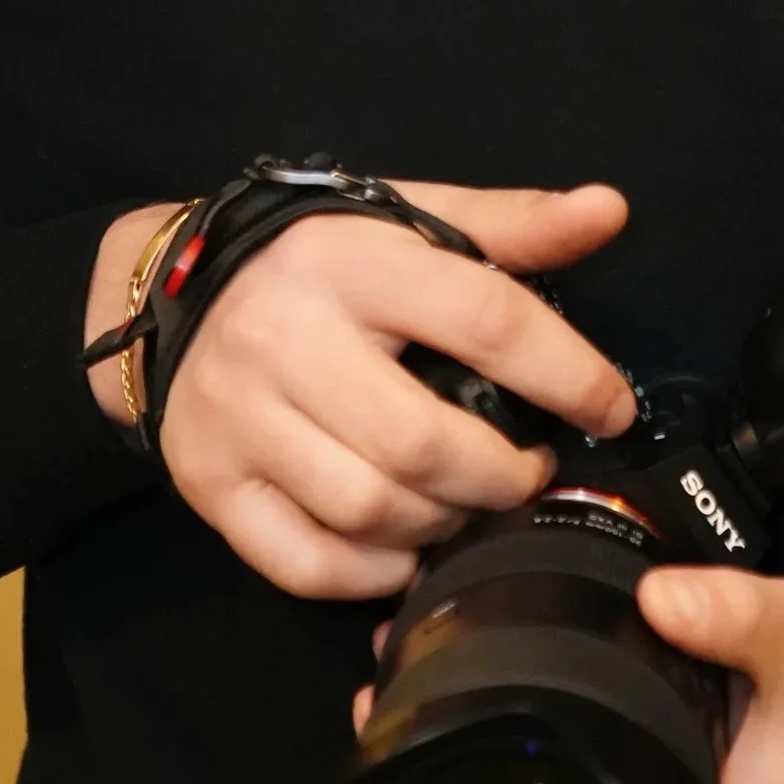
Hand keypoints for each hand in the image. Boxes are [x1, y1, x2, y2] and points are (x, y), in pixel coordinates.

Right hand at [84, 181, 634, 599]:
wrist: (172, 290)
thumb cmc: (319, 261)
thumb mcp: (409, 218)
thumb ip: (512, 224)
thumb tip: (608, 211)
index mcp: (350, 262)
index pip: (484, 319)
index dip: (568, 374)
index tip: (611, 409)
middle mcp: (286, 337)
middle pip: (423, 443)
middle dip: (501, 476)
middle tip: (527, 473)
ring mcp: (239, 418)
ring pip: (369, 510)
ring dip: (443, 525)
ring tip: (466, 502)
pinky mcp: (211, 484)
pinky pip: (307, 564)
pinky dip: (375, 573)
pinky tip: (405, 546)